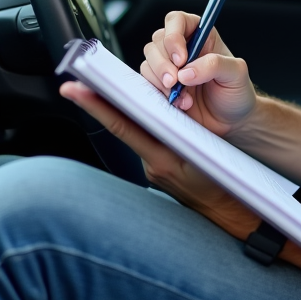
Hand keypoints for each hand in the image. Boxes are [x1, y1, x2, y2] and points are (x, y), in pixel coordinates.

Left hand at [60, 81, 259, 238]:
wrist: (226, 212)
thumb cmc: (223, 184)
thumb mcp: (207, 153)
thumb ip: (185, 131)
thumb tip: (166, 108)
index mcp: (163, 158)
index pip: (124, 125)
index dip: (99, 106)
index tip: (76, 90)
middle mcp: (152, 164)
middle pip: (121, 126)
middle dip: (97, 104)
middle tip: (73, 87)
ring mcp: (152, 168)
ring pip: (133, 132)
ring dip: (120, 113)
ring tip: (101, 91)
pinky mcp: (156, 169)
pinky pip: (144, 141)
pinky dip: (138, 125)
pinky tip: (135, 113)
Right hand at [140, 10, 257, 136]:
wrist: (230, 121)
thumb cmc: (236, 92)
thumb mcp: (237, 73)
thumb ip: (215, 65)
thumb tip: (186, 71)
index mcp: (201, 35)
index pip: (177, 21)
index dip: (174, 36)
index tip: (181, 58)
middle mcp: (182, 47)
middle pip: (158, 41)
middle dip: (164, 63)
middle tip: (176, 81)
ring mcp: (169, 66)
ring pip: (149, 61)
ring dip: (162, 80)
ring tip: (184, 97)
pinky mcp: (161, 85)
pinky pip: (148, 82)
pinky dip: (161, 94)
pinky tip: (180, 103)